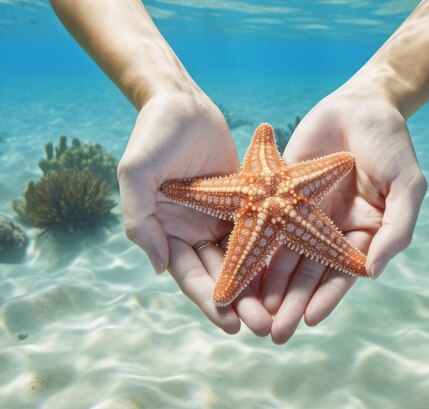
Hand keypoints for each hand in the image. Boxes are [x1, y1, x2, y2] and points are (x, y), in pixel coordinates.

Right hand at [117, 91, 271, 335]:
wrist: (183, 102)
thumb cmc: (155, 133)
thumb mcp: (137, 172)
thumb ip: (139, 218)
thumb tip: (159, 267)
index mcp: (166, 230)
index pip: (189, 275)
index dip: (209, 301)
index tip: (229, 325)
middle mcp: (193, 230)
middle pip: (220, 274)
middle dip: (240, 302)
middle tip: (263, 327)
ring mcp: (219, 216)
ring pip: (243, 258)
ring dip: (258, 284)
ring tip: (280, 309)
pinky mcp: (242, 201)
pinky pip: (258, 229)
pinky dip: (270, 250)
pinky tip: (291, 271)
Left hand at [262, 76, 426, 343]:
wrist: (361, 104)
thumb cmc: (391, 144)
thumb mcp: (407, 185)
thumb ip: (397, 228)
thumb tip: (374, 272)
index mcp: (362, 233)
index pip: (342, 273)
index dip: (328, 297)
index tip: (310, 319)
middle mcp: (330, 229)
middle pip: (308, 272)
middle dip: (291, 301)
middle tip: (273, 331)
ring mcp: (304, 213)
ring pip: (282, 253)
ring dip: (268, 283)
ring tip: (251, 310)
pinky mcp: (281, 194)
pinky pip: (264, 221)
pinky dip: (252, 244)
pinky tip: (236, 266)